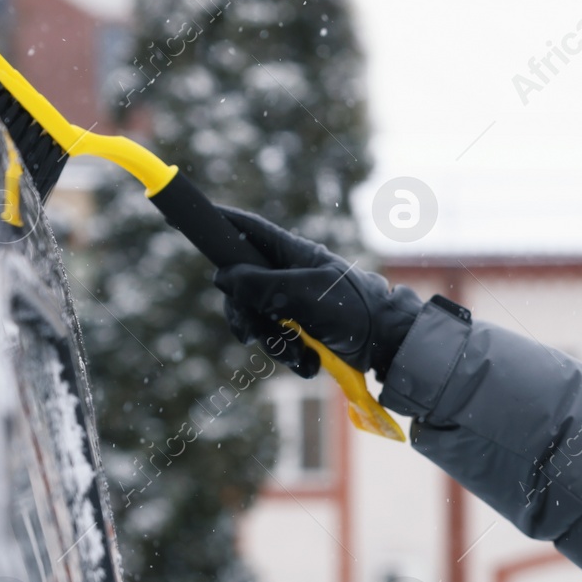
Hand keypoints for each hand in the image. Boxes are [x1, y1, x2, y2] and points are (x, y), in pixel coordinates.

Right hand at [210, 206, 423, 379]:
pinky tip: (309, 363)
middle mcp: (290, 275)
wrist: (390, 346)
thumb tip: (223, 277)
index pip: (248, 231)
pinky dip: (291, 356)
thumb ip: (261, 285)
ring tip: (299, 354)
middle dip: (246, 315)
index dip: (221, 224)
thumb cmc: (354, 311)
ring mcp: (295, 303)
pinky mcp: (304, 330)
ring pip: (258, 320)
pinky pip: (279, 342)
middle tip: (252, 334)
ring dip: (274, 344)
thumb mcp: (304, 295)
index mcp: (293, 254)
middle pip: (242, 287)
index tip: (191, 219)